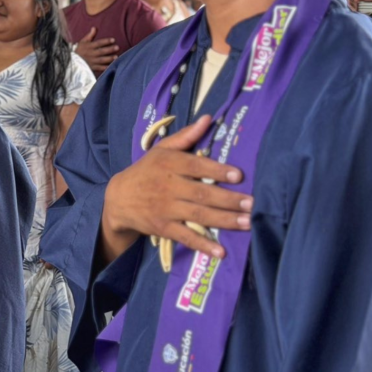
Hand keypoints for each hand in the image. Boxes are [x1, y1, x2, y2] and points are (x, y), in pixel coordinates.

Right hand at [75, 27, 118, 73]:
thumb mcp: (83, 42)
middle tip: (117, 47)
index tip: (113, 40)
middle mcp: (90, 54)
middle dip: (109, 49)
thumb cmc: (79, 50)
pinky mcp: (92, 68)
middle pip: (101, 51)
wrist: (72, 61)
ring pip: (101, 60)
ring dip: (109, 58)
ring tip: (116, 57)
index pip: (98, 43)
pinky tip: (111, 66)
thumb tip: (94, 28)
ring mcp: (91, 61)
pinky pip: (99, 68)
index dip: (106, 41)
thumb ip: (90, 35)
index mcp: (88, 47)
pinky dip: (105, 68)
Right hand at [101, 116, 252, 261]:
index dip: (217, 170)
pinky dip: (203, 245)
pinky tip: (221, 251)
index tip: (239, 175)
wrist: (118, 199)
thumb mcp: (160, 150)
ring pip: (199, 215)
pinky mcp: (163, 227)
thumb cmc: (146, 171)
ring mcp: (165, 209)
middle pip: (202, 193)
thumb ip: (186, 137)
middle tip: (252, 204)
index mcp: (169, 164)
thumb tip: (208, 119)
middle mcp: (168, 186)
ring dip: (224, 221)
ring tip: (248, 223)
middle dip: (229, 200)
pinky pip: (185, 237)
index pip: (196, 166)